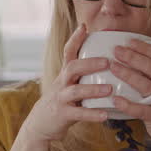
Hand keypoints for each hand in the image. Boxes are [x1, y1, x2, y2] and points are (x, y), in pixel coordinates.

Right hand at [18, 24, 114, 143]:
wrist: (40, 124)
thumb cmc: (62, 101)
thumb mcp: (68, 84)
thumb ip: (83, 74)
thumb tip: (109, 60)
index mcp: (65, 74)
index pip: (68, 52)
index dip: (75, 39)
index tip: (84, 26)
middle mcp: (61, 83)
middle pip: (72, 68)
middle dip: (90, 63)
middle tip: (108, 61)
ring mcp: (61, 99)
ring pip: (76, 91)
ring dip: (93, 89)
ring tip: (110, 89)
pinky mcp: (63, 115)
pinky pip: (78, 114)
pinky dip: (92, 114)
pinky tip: (105, 115)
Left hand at [108, 38, 150, 149]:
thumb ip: (150, 73)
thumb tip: (128, 56)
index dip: (144, 48)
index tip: (129, 40)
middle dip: (133, 57)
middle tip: (117, 50)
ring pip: (146, 85)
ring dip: (129, 75)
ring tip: (113, 67)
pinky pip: (141, 110)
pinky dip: (128, 105)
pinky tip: (115, 100)